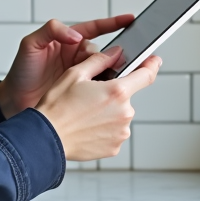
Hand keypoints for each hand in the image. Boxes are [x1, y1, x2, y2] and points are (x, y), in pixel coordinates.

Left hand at [0, 15, 134, 117]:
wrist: (14, 101)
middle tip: (119, 58)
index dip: (113, 23)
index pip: (95, 28)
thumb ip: (51, 30)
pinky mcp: (82, 92)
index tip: (130, 19)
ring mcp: (81, 75)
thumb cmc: (21, 71)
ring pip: (104, 69)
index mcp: (68, 40)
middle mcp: (78, 56)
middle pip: (103, 51)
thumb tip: (75, 35)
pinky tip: (106, 89)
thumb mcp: (31, 44)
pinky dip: (105, 87)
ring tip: (112, 75)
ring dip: (110, 71)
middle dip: (113, 53)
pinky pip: (99, 87)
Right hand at [36, 50, 160, 160]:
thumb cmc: (57, 107)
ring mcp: (121, 132)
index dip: (151, 65)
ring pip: (120, 115)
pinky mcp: (115, 147)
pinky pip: (114, 132)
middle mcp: (124, 113)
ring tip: (85, 114)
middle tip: (90, 97)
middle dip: (113, 94)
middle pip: (127, 96)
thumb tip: (116, 53)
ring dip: (108, 112)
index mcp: (117, 91)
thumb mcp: (75, 74)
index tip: (154, 61)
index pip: (146, 75)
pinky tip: (87, 127)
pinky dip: (104, 128)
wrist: (45, 139)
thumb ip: (100, 61)